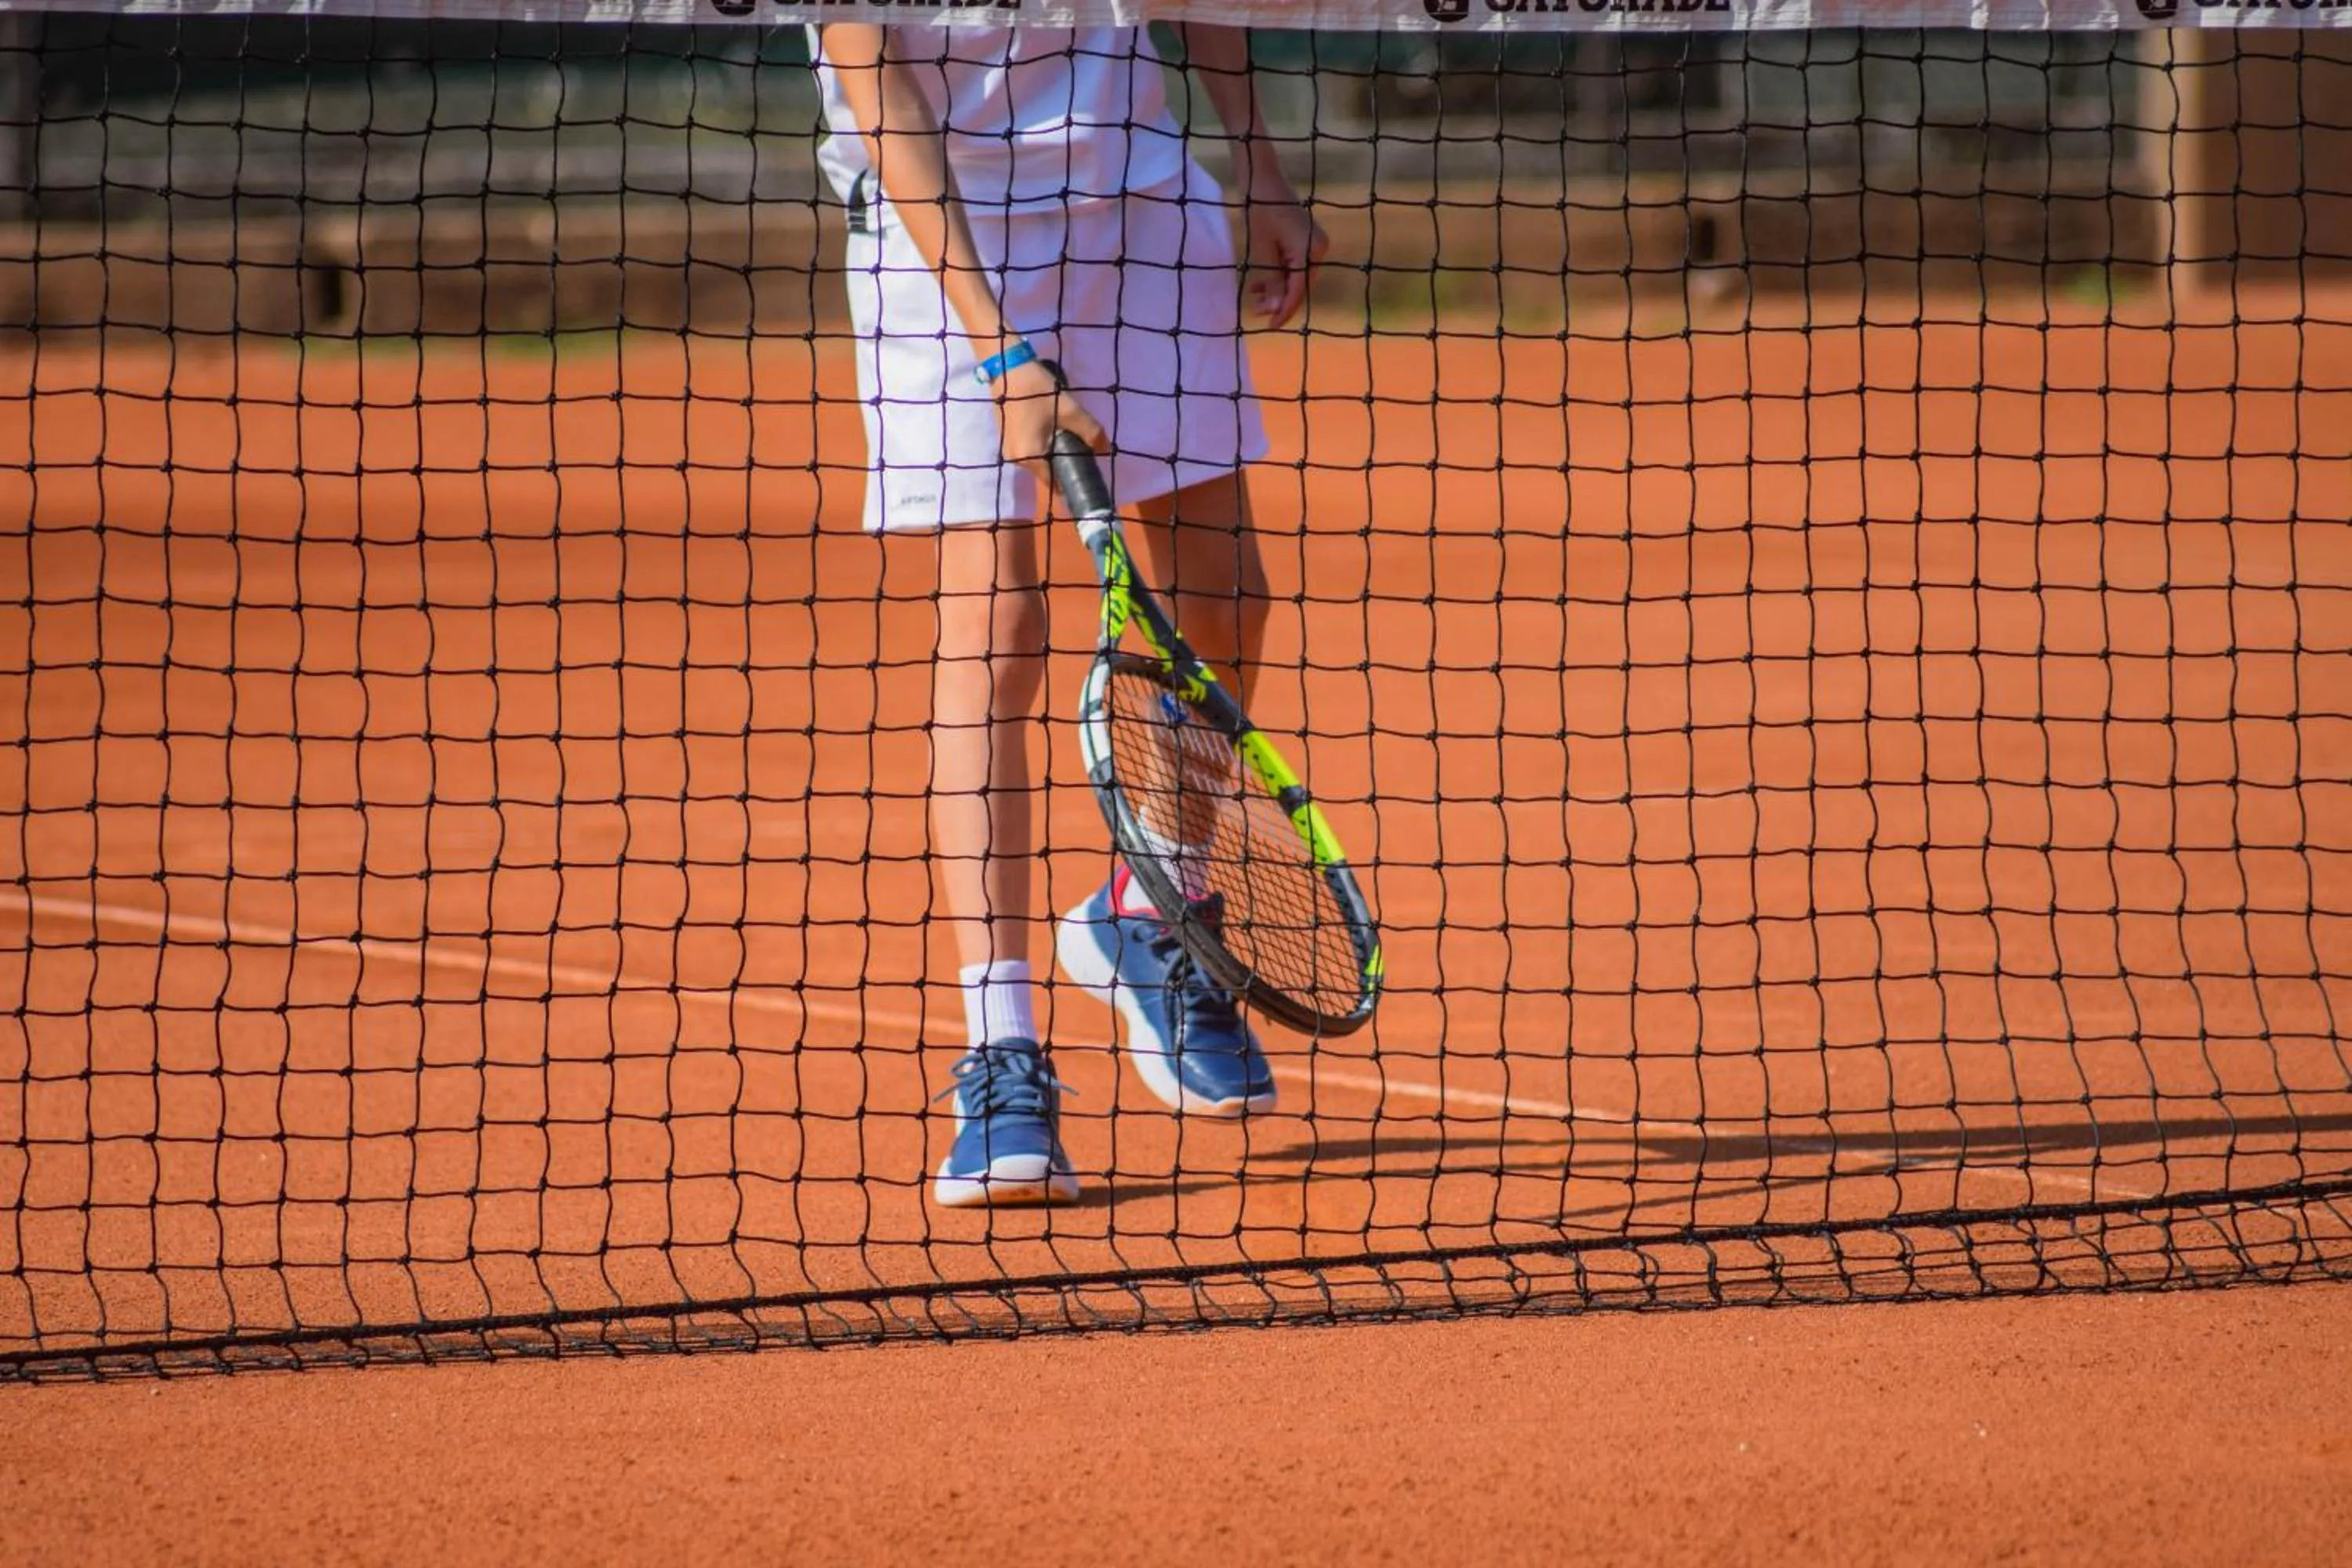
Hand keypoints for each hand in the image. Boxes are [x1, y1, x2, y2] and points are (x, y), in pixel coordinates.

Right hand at [990, 355, 1104, 481]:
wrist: (1008, 368)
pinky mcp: (1006, 439)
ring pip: (1038, 461)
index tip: (1085, 476)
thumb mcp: (1070, 411)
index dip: (1071, 481)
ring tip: (1067, 439)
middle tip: (1080, 451)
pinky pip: (1029, 450)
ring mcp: (1008, 450)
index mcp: (1030, 457)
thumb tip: (1105, 449)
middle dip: (1063, 465)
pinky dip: (1041, 446)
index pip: (1054, 484)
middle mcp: (1017, 460)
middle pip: (1046, 472)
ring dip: (1052, 454)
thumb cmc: (1039, 391)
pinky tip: (1051, 431)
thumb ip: (1091, 433)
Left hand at [1238, 162, 1328, 329]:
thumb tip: (1277, 309)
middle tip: (1256, 311)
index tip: (1271, 326)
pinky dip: (1278, 274)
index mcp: (1311, 250)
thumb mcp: (1262, 250)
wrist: (1261, 179)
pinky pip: (1294, 264)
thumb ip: (1272, 280)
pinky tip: (1259, 284)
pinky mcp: (1305, 239)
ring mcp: (1314, 243)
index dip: (1284, 310)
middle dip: (1279, 300)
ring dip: (1277, 288)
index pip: (1298, 289)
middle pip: (1300, 284)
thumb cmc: (1260, 211)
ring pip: (1296, 277)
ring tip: (1254, 298)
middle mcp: (1318, 247)